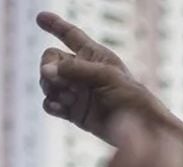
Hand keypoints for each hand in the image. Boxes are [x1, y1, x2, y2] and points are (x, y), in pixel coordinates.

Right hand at [36, 11, 182, 145]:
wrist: (141, 132)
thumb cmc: (132, 98)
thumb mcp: (107, 77)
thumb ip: (75, 69)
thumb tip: (46, 70)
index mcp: (94, 57)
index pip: (71, 36)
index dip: (55, 25)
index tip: (40, 18)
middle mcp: (83, 72)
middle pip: (51, 60)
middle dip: (47, 68)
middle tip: (55, 79)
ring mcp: (77, 92)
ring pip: (48, 82)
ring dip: (50, 88)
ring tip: (67, 98)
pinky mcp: (75, 112)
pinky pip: (51, 104)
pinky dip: (51, 105)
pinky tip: (59, 108)